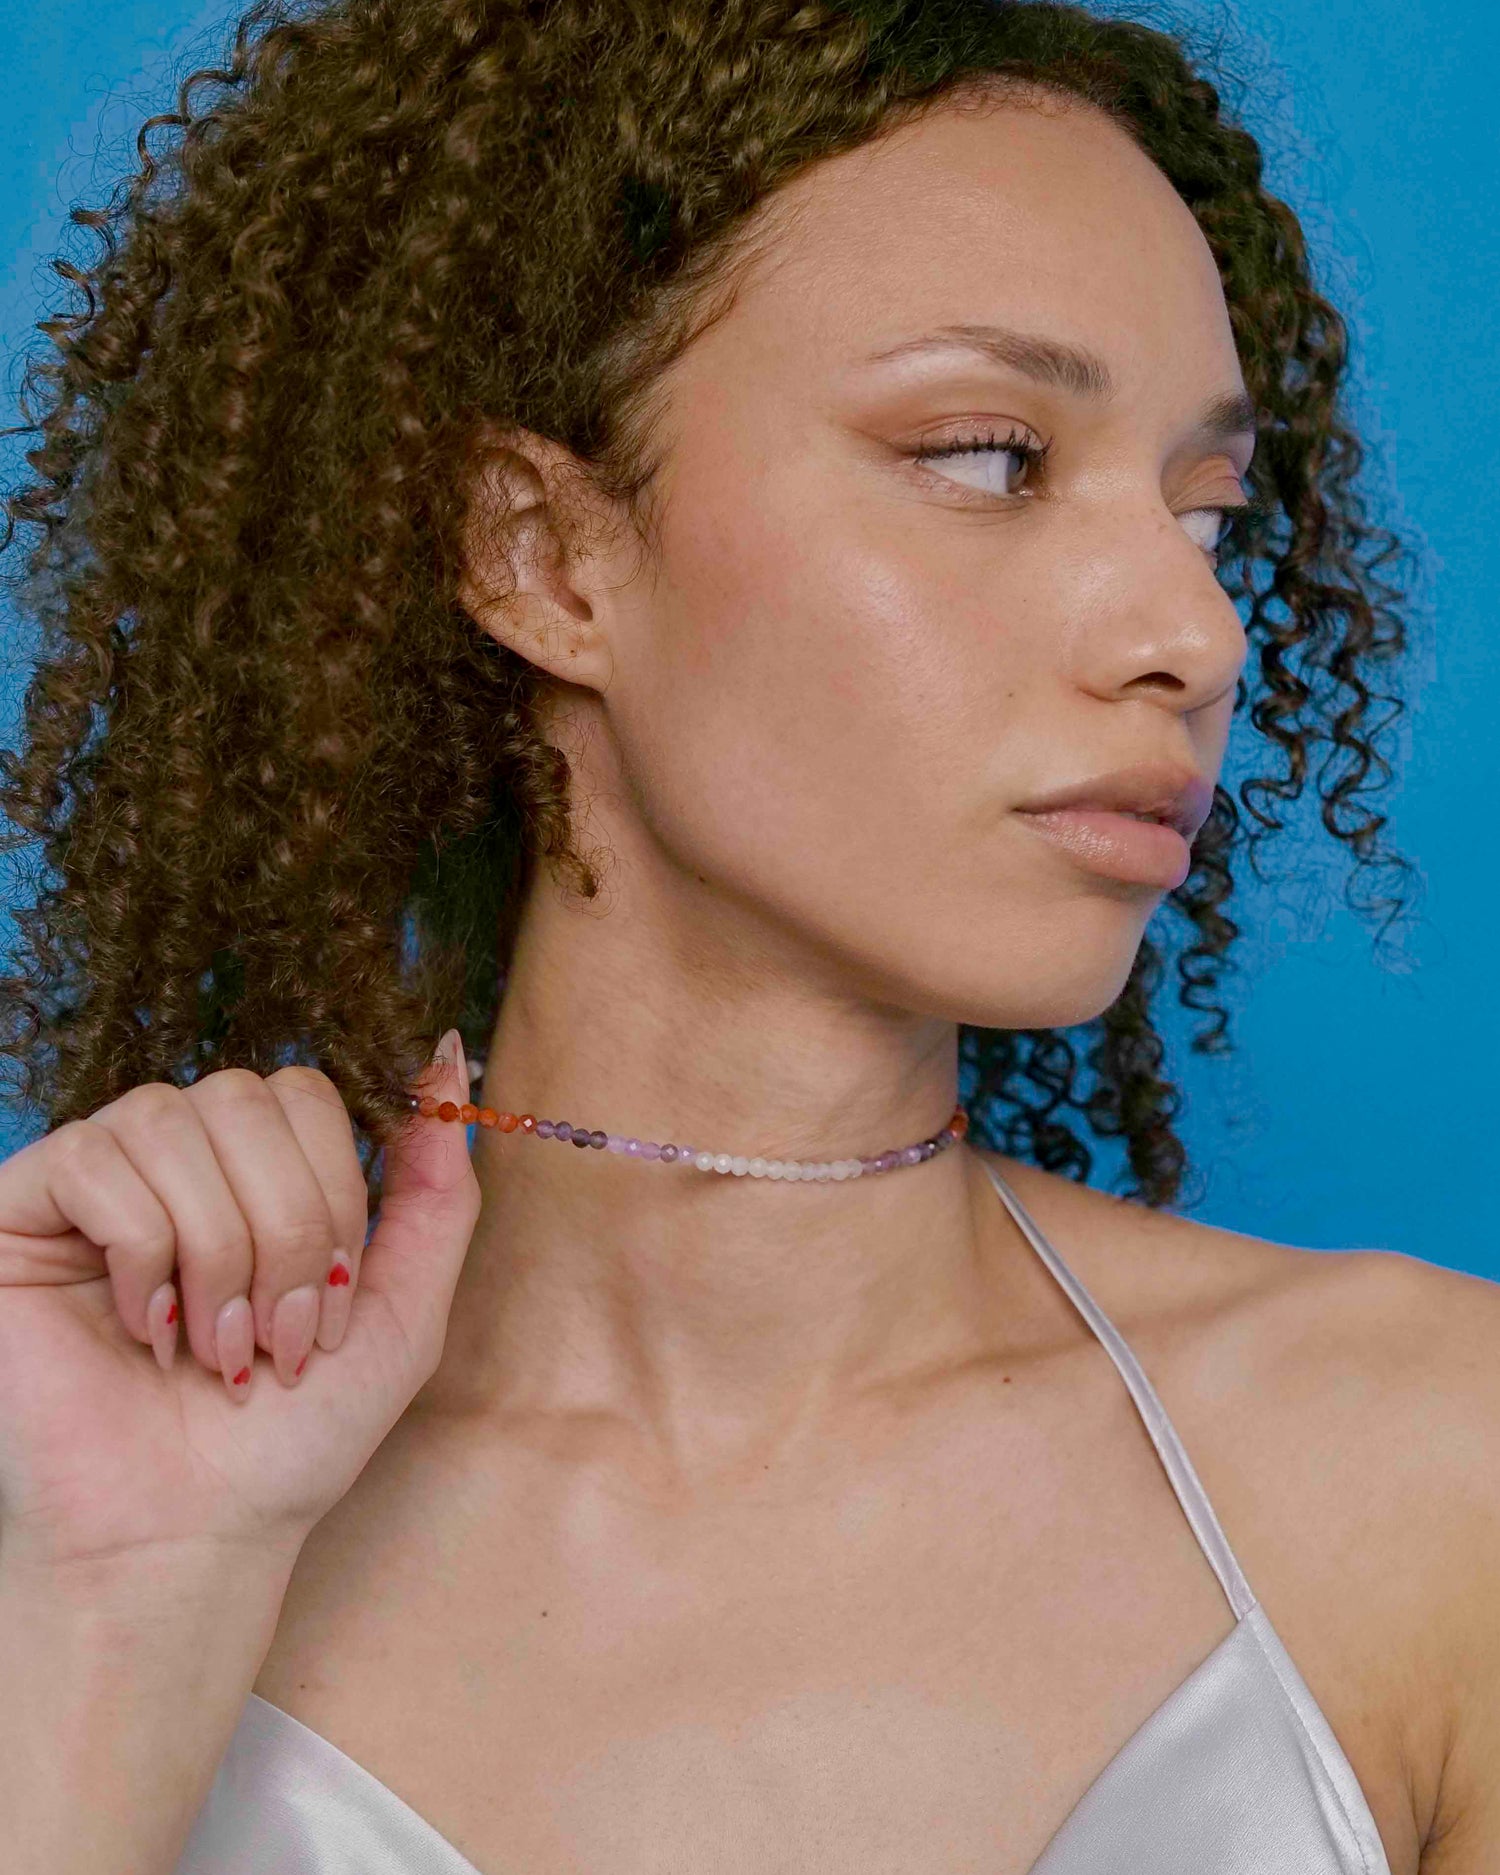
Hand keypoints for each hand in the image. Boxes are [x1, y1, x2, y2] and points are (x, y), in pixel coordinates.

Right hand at [0, 1032, 479, 1577]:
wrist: (190, 1537)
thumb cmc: (291, 1436)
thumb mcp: (404, 1308)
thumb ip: (436, 1186)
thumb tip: (447, 1057)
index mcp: (255, 1170)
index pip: (306, 1093)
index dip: (335, 1195)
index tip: (332, 1303)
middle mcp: (175, 1158)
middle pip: (248, 1097)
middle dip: (286, 1230)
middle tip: (275, 1337)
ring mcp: (97, 1178)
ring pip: (174, 1121)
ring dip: (218, 1251)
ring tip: (215, 1346)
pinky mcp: (22, 1208)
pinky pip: (94, 1159)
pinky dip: (140, 1254)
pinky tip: (146, 1328)